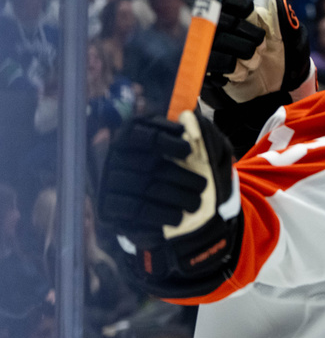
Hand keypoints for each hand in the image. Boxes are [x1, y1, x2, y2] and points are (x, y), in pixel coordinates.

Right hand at [98, 111, 240, 295]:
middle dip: (182, 177)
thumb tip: (189, 121)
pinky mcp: (108, 206)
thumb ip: (182, 132)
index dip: (167, 142)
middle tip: (203, 186)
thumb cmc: (165, 165)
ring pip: (145, 189)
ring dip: (177, 197)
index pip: (145, 136)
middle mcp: (114, 157)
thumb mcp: (173, 145)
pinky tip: (177, 217)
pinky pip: (135, 210)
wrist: (140, 198)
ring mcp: (108, 182)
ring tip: (196, 203)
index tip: (188, 151)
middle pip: (150, 166)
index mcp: (127, 136)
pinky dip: (160, 214)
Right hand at [202, 0, 310, 107]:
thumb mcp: (290, 39)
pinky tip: (243, 74)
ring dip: (248, 56)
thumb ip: (284, 18)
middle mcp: (219, 26)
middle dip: (253, 38)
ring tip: (253, 64)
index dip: (245, 8)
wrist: (275, 90)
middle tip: (261, 49)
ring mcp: (211, 46)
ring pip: (224, 40)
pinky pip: (222, 61)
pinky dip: (239, 70)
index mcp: (238, 12)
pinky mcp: (208, 67)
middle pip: (226, 19)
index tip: (256, 18)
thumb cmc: (281, 60)